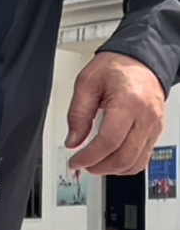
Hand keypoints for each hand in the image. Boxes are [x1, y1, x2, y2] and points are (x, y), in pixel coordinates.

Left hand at [65, 53, 164, 175]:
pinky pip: (143, 157)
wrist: (141, 60)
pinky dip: (126, 164)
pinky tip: (111, 159)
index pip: (109, 141)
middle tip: (84, 164)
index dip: (90, 156)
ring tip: (95, 163)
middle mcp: (146, 117)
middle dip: (100, 166)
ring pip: (136, 162)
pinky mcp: (156, 131)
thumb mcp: (87, 82)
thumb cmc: (117, 66)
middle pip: (124, 157)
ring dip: (113, 169)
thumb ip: (77, 113)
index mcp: (129, 102)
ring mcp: (154, 126)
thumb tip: (73, 140)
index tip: (76, 160)